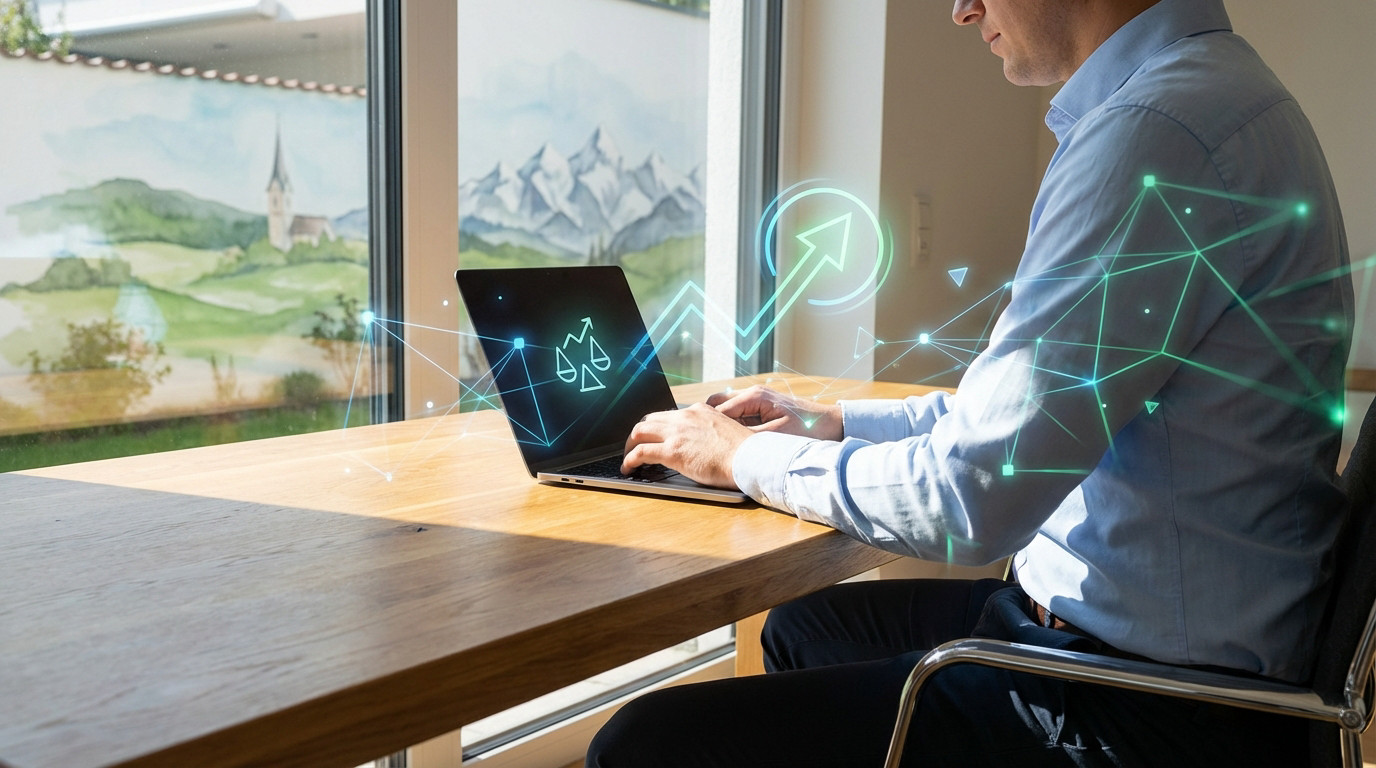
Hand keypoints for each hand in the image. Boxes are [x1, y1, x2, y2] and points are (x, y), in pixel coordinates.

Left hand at [622, 403, 752, 488]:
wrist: (750, 458)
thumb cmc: (745, 452)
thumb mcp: (726, 432)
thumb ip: (710, 432)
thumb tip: (705, 444)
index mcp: (699, 411)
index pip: (670, 414)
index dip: (657, 426)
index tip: (654, 436)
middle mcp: (685, 417)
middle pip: (649, 419)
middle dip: (639, 433)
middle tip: (635, 446)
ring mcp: (677, 433)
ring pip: (639, 431)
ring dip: (629, 444)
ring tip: (628, 458)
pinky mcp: (672, 451)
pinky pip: (640, 452)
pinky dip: (629, 460)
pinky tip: (628, 468)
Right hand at [707, 386, 842, 440]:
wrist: (832, 424)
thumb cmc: (808, 429)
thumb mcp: (776, 437)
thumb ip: (748, 438)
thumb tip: (724, 443)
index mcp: (754, 396)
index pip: (718, 410)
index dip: (706, 427)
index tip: (697, 442)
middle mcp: (752, 395)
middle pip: (716, 405)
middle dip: (707, 423)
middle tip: (702, 444)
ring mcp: (756, 401)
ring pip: (725, 411)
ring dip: (719, 426)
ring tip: (714, 446)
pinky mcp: (761, 410)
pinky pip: (737, 417)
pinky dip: (730, 428)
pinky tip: (731, 444)